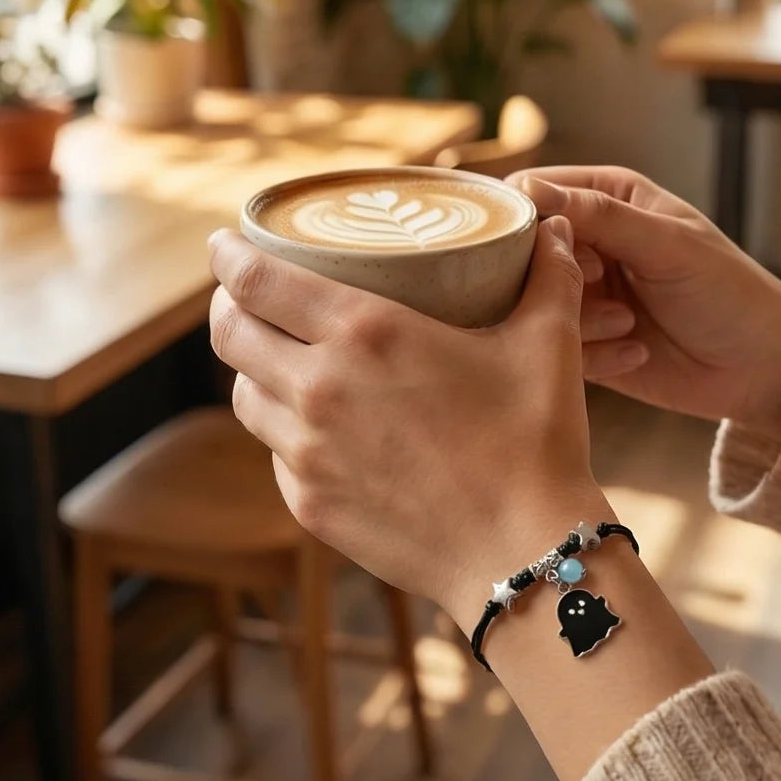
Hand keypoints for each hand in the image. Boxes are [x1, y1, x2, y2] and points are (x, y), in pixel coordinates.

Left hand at [208, 218, 611, 628]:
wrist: (522, 553)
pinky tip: (318, 428)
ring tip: (280, 358)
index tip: (224, 243)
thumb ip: (549, 277)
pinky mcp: (309, 504)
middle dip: (228, 306)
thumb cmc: (534, 441)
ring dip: (253, 368)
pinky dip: (285, 431)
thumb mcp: (547, 344)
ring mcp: (307, 453)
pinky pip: (275, 453)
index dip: (229, 256)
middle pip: (231, 334)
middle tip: (247, 295)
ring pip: (245, 394)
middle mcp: (318, 388)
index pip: (258, 280)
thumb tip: (556, 228)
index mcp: (364, 333)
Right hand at [509, 167, 780, 436]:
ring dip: (580, 319)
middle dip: (552, 275)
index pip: (534, 191)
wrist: (761, 369)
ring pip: (534, 302)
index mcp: (606, 198)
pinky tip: (636, 350)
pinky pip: (554, 345)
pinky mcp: (581, 342)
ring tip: (630, 323)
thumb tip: (528, 188)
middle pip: (523, 251)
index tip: (541, 244)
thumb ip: (601, 217)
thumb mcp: (669, 245)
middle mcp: (587, 242)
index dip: (525, 216)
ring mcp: (581, 293)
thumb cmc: (728, 292)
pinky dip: (592, 353)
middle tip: (595, 284)